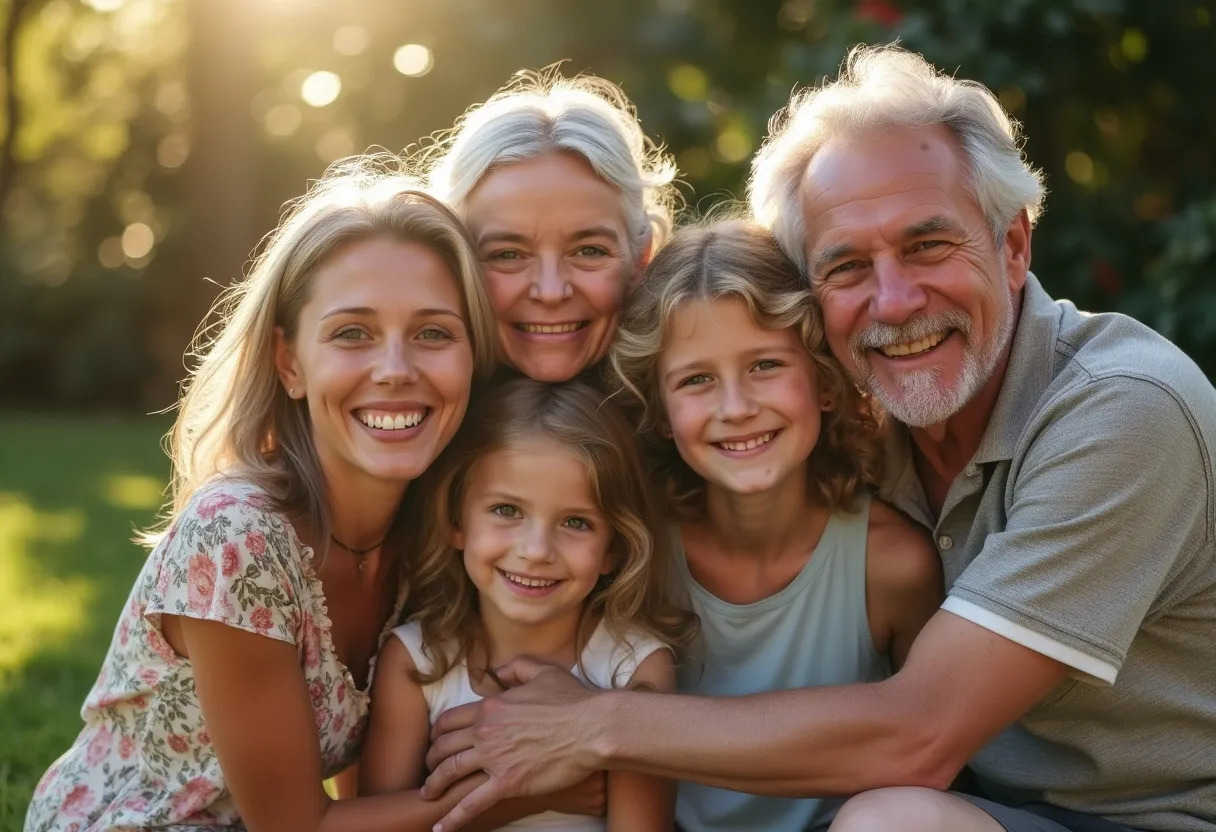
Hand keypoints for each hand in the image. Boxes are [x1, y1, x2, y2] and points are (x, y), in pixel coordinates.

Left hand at [421, 656, 607, 830]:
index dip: (437, 733)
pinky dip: (454, 817)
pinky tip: (442, 828)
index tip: (435, 741)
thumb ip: (515, 668)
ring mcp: (495, 758)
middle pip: (443, 746)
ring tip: (428, 795)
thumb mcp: (542, 671)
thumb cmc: (572, 699)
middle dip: (431, 758)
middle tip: (429, 768)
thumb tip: (498, 672)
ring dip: (434, 784)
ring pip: (450, 772)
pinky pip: (472, 803)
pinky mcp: (508, 783)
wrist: (592, 727)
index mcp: (491, 706)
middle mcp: (486, 731)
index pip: (449, 720)